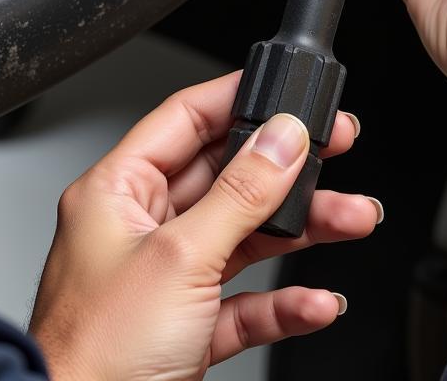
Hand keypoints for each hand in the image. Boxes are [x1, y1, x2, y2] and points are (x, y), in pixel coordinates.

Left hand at [29, 72, 380, 379]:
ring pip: (243, 237)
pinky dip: (283, 301)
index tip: (284, 92)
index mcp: (116, 192)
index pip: (182, 121)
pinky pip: (244, 301)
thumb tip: (280, 139)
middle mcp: (138, 227)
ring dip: (299, 230)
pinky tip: (317, 300)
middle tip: (333, 147)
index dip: (236, 100)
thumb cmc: (94, 354)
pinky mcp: (184, 329)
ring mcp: (164, 278)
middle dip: (284, 169)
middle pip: (224, 177)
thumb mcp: (180, 259)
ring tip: (352, 217)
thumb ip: (239, 195)